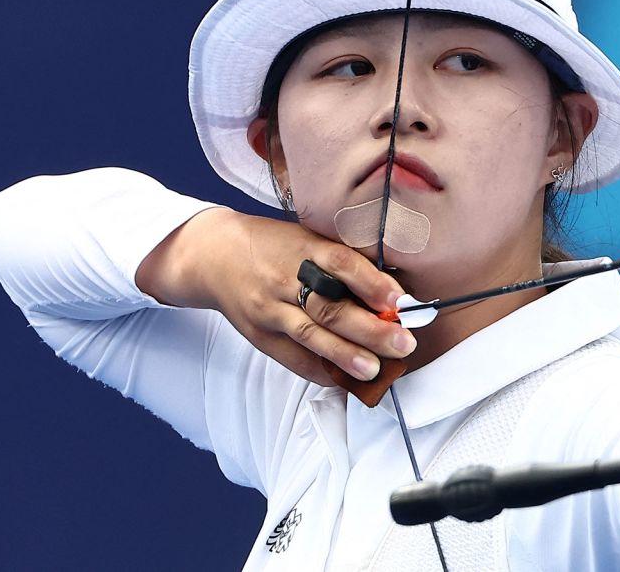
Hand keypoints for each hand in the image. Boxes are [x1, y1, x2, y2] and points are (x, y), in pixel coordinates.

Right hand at [137, 208, 415, 385]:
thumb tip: (391, 292)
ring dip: (347, 356)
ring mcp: (270, 309)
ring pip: (311, 336)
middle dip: (370, 329)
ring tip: (376, 369)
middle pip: (330, 307)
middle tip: (404, 343)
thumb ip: (343, 263)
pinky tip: (344, 380)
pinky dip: (320, 371)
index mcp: (304, 248)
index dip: (372, 283)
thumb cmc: (275, 246)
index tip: (401, 300)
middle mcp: (285, 279)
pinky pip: (291, 358)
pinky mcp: (260, 334)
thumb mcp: (308, 239)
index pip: (341, 263)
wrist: (215, 256)